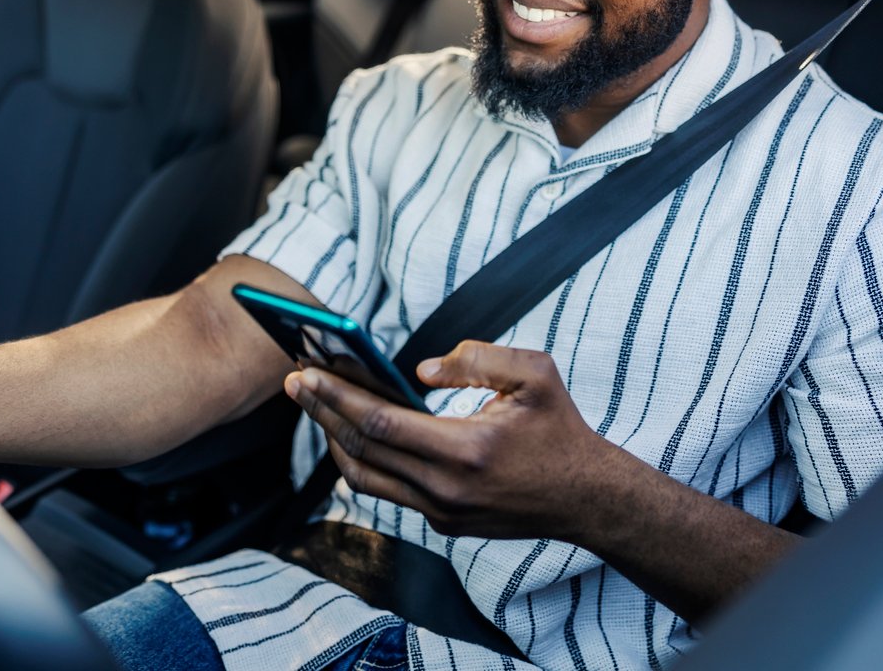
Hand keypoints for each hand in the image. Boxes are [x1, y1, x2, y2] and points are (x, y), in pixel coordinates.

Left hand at [286, 340, 616, 540]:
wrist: (587, 498)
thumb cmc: (560, 428)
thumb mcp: (533, 374)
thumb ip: (476, 359)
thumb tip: (418, 370)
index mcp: (465, 450)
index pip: (379, 422)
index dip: (337, 395)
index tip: (306, 372)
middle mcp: (446, 489)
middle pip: (361, 450)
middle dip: (322, 413)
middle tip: (295, 381)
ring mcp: (442, 513)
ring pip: (367, 479)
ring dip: (336, 441)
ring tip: (319, 406)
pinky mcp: (444, 524)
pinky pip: (390, 491)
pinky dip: (366, 460)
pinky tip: (357, 432)